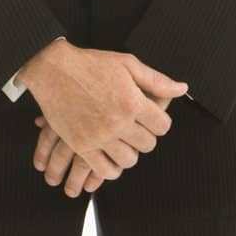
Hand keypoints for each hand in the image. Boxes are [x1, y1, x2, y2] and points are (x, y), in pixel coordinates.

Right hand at [18, 40, 187, 182]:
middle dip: (146, 136)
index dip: (160, 122)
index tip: (152, 118)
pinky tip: (111, 155)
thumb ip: (157, 80)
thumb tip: (182, 89)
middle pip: (148, 144)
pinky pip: (104, 170)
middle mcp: (118, 122)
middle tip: (137, 128)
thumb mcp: (128, 64)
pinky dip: (111, 168)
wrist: (53, 70)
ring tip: (124, 141)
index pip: (163, 126)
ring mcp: (99, 136)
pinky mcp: (81, 146)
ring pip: (129, 160)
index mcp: (132, 101)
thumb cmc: (92, 64)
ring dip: (130, 152)